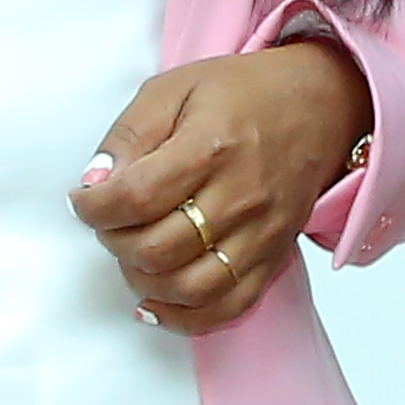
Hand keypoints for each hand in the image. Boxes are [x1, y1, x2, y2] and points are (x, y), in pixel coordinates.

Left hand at [74, 37, 372, 333]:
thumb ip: (129, 133)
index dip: (93, 208)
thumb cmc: (246, 93)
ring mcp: (262, 232)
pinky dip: (184, 316)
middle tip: (111, 221)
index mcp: (212, 146)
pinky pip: (228, 306)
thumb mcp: (175, 87)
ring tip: (133, 254)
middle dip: (114, 241)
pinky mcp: (275, 256)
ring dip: (144, 280)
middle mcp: (241, 196)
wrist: (320, 104)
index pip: (135, 198)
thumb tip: (94, 183)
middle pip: (156, 249)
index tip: (85, 200)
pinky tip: (156, 298)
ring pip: (189, 288)